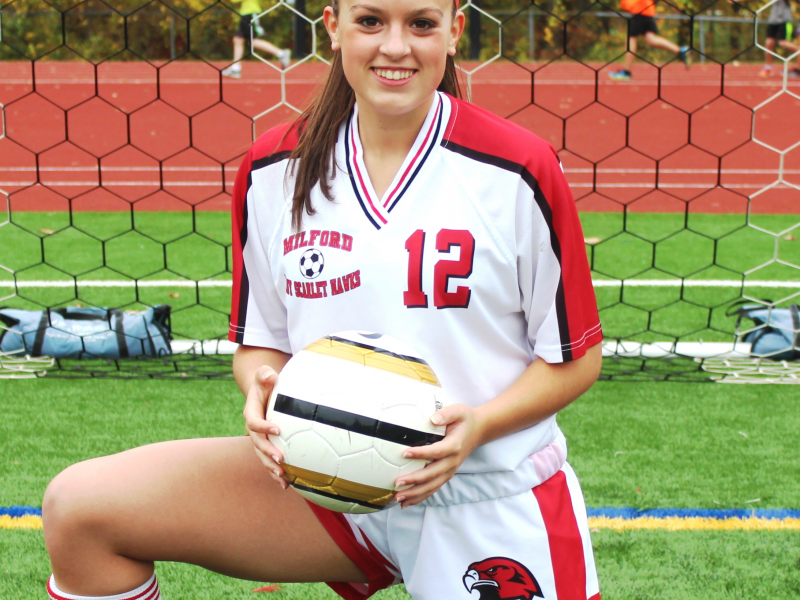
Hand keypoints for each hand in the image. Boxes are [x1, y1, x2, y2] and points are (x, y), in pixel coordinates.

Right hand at [243, 366, 287, 488]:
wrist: (263, 392)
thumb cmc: (266, 383)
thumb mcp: (264, 375)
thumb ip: (264, 375)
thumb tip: (268, 375)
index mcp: (251, 412)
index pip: (254, 421)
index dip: (263, 427)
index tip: (277, 430)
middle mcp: (253, 429)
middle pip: (257, 443)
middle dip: (267, 452)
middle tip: (280, 459)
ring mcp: (259, 439)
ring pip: (262, 456)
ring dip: (270, 467)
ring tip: (282, 477)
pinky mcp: (267, 446)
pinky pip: (269, 461)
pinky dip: (275, 473)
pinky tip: (286, 485)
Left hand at [393, 403, 483, 507]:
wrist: (479, 430)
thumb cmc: (465, 419)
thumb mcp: (458, 411)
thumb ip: (446, 414)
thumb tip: (433, 419)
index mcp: (454, 446)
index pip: (436, 452)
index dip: (421, 454)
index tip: (404, 453)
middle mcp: (453, 461)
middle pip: (432, 474)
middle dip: (414, 480)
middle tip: (397, 483)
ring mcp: (450, 470)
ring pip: (432, 486)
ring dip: (415, 493)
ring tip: (398, 497)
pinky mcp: (447, 475)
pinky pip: (433, 488)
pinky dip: (420, 497)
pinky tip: (406, 502)